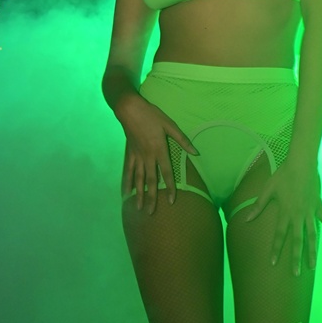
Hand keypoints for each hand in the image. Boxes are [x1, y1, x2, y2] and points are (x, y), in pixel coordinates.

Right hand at [119, 95, 196, 213]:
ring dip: (138, 195)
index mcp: (159, 149)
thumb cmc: (152, 115)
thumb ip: (183, 140)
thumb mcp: (170, 125)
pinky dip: (126, 183)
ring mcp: (136, 156)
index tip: (171, 201)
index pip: (166, 172)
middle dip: (151, 198)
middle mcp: (147, 156)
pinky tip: (125, 194)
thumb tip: (196, 152)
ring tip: (138, 208)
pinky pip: (127, 171)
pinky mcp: (129, 154)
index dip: (169, 188)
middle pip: (150, 181)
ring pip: (137, 179)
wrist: (129, 109)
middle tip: (151, 213)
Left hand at [245, 159, 321, 275]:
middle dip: (296, 258)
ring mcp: (310, 212)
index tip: (273, 264)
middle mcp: (298, 216)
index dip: (275, 250)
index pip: (279, 236)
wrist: (302, 163)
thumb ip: (258, 206)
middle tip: (295, 274)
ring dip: (312, 251)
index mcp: (285, 213)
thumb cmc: (283, 175)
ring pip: (312, 236)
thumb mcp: (267, 190)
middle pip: (297, 241)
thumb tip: (246, 219)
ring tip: (313, 266)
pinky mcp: (318, 206)